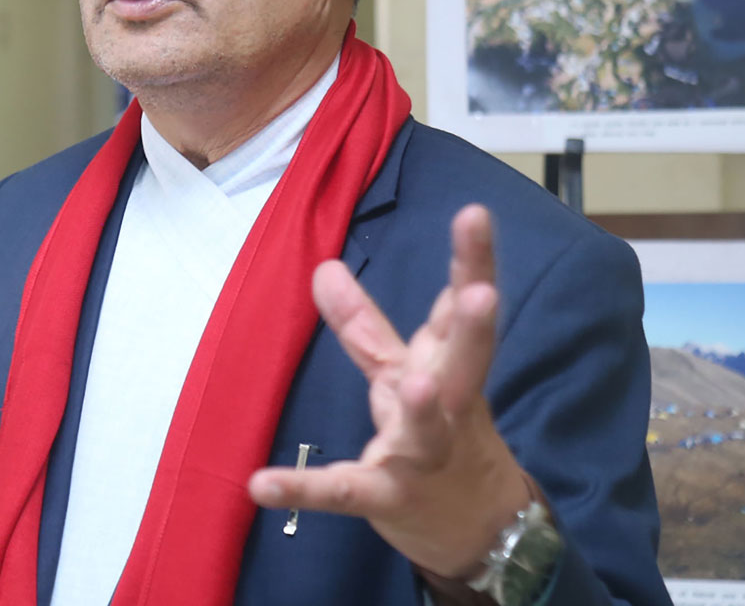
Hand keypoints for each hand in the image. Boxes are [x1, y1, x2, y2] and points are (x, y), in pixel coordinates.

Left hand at [248, 204, 530, 577]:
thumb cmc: (446, 433)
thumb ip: (364, 325)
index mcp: (451, 366)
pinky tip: (260, 484)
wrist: (483, 530)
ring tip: (415, 380)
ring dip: (423, 406)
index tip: (473, 214)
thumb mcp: (405, 372)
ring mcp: (424, 454)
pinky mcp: (389, 497)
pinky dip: (303, 488)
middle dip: (474, 324)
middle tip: (483, 290)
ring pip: (427, 428)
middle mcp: (450, 406)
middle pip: (467, 360)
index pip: (462, 307)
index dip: (473, 262)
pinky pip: (345, 492)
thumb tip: (322, 267)